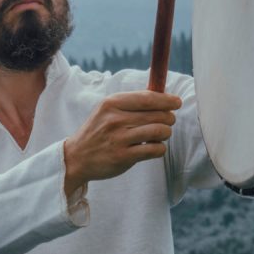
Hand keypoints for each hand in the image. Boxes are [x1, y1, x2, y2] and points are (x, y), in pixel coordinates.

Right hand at [63, 91, 181, 195]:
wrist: (76, 157)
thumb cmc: (97, 131)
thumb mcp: (106, 110)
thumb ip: (130, 103)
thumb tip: (161, 95)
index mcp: (111, 103)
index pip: (148, 98)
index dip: (167, 99)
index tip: (176, 102)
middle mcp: (115, 119)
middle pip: (158, 115)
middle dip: (168, 118)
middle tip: (167, 122)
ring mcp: (119, 139)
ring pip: (160, 131)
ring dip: (166, 133)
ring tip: (160, 135)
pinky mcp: (124, 157)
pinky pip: (155, 149)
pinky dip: (160, 148)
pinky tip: (153, 147)